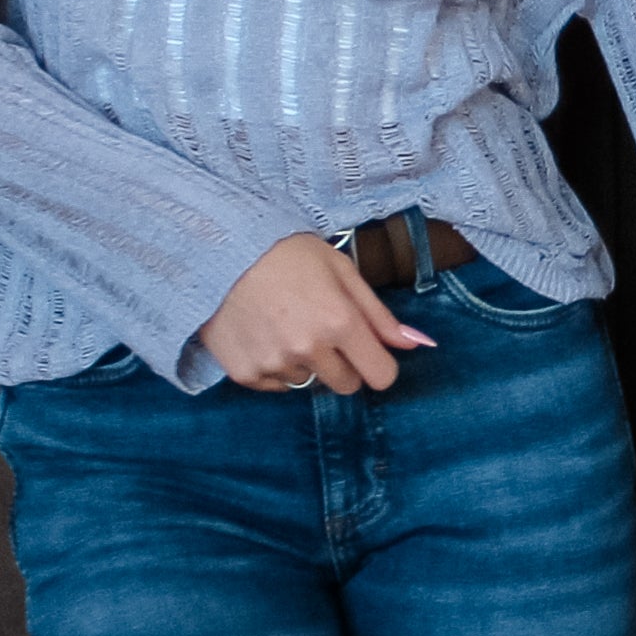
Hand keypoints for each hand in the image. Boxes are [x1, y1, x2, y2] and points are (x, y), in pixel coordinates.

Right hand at [201, 234, 437, 394]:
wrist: (218, 249)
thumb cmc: (286, 252)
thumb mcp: (340, 270)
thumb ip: (379, 314)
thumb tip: (418, 344)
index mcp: (339, 322)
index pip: (381, 376)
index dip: (377, 363)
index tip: (365, 349)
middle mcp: (309, 349)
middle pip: (346, 385)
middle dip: (343, 364)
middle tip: (321, 331)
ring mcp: (274, 364)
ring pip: (308, 383)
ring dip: (305, 363)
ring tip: (284, 324)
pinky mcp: (245, 374)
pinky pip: (275, 385)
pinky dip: (274, 367)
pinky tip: (262, 334)